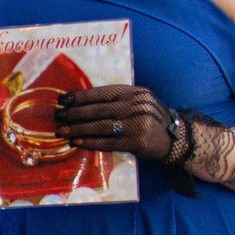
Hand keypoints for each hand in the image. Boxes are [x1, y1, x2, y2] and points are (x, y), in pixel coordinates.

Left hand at [51, 84, 175, 161]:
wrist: (176, 138)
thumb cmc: (149, 118)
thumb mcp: (138, 102)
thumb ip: (116, 101)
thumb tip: (81, 103)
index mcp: (134, 92)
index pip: (102, 93)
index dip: (80, 96)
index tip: (63, 99)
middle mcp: (136, 105)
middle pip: (99, 109)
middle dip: (74, 113)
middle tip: (58, 116)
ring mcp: (137, 124)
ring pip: (101, 126)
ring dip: (78, 129)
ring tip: (62, 131)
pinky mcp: (137, 142)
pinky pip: (108, 142)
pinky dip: (90, 142)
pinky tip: (77, 142)